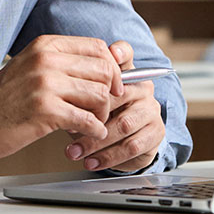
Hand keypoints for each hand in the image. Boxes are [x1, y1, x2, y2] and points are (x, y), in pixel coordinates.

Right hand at [0, 35, 123, 164]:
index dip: (113, 69)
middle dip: (110, 94)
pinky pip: (88, 120)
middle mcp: (46, 59)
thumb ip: (62, 63)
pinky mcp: (45, 110)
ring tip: (89, 124)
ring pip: (100, 95)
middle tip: (100, 109)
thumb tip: (104, 66)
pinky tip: (84, 134)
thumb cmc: (2, 100)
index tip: (113, 86)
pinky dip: (93, 131)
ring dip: (101, 115)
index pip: (98, 48)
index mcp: (45, 45)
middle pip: (104, 71)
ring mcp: (45, 83)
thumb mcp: (30, 68)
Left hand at [64, 41, 165, 172]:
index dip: (120, 52)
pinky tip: (91, 161)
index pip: (126, 54)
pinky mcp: (155, 133)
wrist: (121, 145)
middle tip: (69, 125)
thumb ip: (77, 90)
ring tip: (73, 151)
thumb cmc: (98, 114)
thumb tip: (57, 92)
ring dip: (96, 141)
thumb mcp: (85, 100)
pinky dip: (107, 156)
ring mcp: (151, 109)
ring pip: (123, 124)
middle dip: (91, 113)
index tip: (111, 54)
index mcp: (126, 72)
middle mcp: (142, 87)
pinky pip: (131, 146)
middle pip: (119, 95)